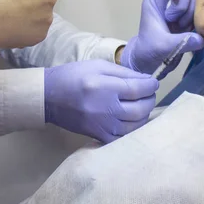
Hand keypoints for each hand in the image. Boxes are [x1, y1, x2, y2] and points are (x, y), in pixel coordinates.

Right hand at [44, 60, 158, 142]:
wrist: (49, 97)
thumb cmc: (73, 76)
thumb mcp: (98, 66)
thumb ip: (123, 73)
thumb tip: (145, 80)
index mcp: (104, 87)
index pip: (138, 89)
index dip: (151, 85)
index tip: (154, 82)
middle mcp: (105, 109)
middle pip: (140, 109)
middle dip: (150, 99)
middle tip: (149, 93)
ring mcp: (102, 126)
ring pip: (135, 125)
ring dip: (144, 114)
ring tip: (142, 105)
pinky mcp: (98, 136)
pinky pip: (123, 137)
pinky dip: (133, 129)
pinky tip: (132, 119)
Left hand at [120, 0, 203, 76]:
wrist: (152, 61)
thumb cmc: (149, 50)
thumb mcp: (162, 47)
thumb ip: (180, 42)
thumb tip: (199, 39)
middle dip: (184, 2)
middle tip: (176, 22)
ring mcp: (181, 5)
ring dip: (193, 11)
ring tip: (183, 28)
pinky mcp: (190, 15)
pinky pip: (202, 7)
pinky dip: (200, 17)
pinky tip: (192, 30)